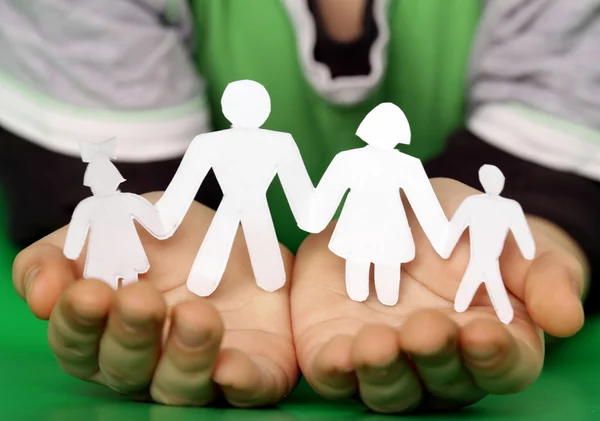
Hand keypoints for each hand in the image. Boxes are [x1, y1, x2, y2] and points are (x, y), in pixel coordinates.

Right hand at [13, 192, 297, 406]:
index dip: (76, 321)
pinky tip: (230, 365)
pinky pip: (246, 390)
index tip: (87, 292)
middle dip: (129, 335)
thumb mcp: (121, 225)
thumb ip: (69, 252)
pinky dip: (238, 381)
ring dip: (183, 355)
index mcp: (109, 329)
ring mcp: (201, 370)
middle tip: (141, 299)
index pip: (77, 342)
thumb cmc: (177, 235)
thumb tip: (40, 292)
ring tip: (195, 316)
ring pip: (178, 386)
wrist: (247, 232)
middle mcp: (150, 360)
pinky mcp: (254, 372)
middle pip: (123, 369)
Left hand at [291, 178, 585, 413]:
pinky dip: (337, 370)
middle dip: (435, 357)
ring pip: (390, 387)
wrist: (394, 210)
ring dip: (384, 371)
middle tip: (424, 328)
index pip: (503, 366)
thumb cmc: (460, 227)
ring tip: (376, 343)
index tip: (481, 333)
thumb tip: (567, 319)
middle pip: (444, 381)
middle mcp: (439, 358)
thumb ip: (539, 274)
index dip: (495, 356)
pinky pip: (337, 376)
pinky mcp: (340, 349)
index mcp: (489, 337)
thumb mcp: (501, 235)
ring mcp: (389, 358)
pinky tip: (337, 354)